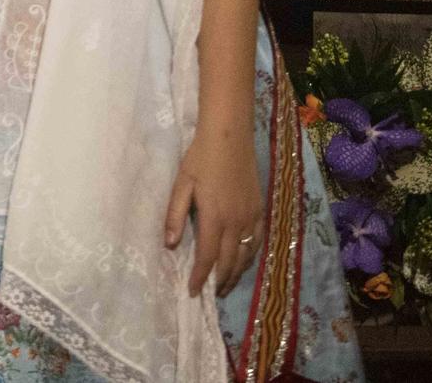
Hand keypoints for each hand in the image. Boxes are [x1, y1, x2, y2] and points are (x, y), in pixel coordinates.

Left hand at [163, 123, 262, 295]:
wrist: (230, 137)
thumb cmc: (200, 158)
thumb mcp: (182, 184)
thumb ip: (176, 215)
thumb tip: (171, 245)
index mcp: (214, 218)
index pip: (207, 257)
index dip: (201, 277)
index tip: (193, 292)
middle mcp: (236, 223)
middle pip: (229, 261)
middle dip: (220, 280)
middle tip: (211, 294)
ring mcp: (252, 217)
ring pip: (246, 255)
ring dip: (236, 273)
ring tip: (226, 285)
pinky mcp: (260, 210)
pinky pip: (258, 241)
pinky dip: (250, 257)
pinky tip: (243, 261)